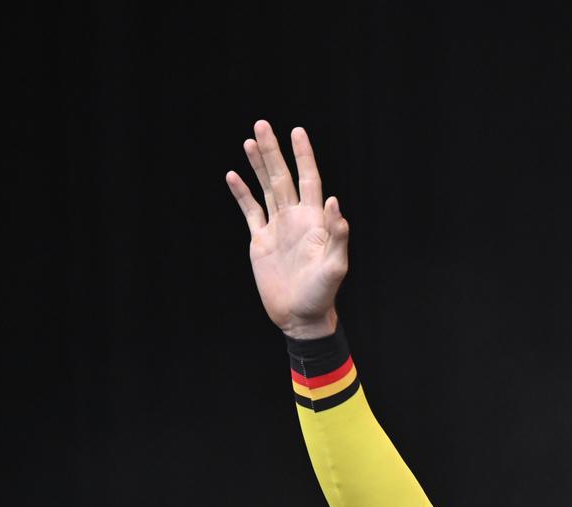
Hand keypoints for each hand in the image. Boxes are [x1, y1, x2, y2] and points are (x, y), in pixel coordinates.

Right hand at [226, 122, 349, 339]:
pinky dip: (241, 194)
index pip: (309, 179)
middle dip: (274, 151)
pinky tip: (233, 175)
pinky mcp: (260, 241)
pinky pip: (249, 211)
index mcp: (314, 221)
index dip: (304, 156)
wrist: (300, 316)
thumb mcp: (335, 267)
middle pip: (282, 177)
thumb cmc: (322, 294)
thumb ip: (338, 235)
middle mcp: (295, 219)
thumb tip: (335, 202)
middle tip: (262, 125)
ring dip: (258, 166)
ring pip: (266, 189)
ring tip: (249, 141)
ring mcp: (277, 228)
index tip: (297, 131)